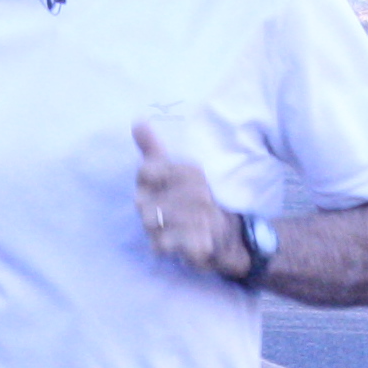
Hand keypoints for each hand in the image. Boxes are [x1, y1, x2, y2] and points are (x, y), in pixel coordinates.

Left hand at [133, 122, 238, 276]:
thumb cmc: (195, 204)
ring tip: (170, 230)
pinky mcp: (201, 243)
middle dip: (147, 212)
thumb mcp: (175, 173)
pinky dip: (163, 246)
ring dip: (153, 230)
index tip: (156, 189)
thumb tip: (137, 120)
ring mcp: (201, 218)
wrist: (231, 238)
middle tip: (164, 216)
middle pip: (141, 201)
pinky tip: (175, 244)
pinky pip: (162, 244)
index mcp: (191, 171)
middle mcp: (198, 191)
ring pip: (149, 223)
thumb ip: (154, 149)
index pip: (145, 170)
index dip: (144, 183)